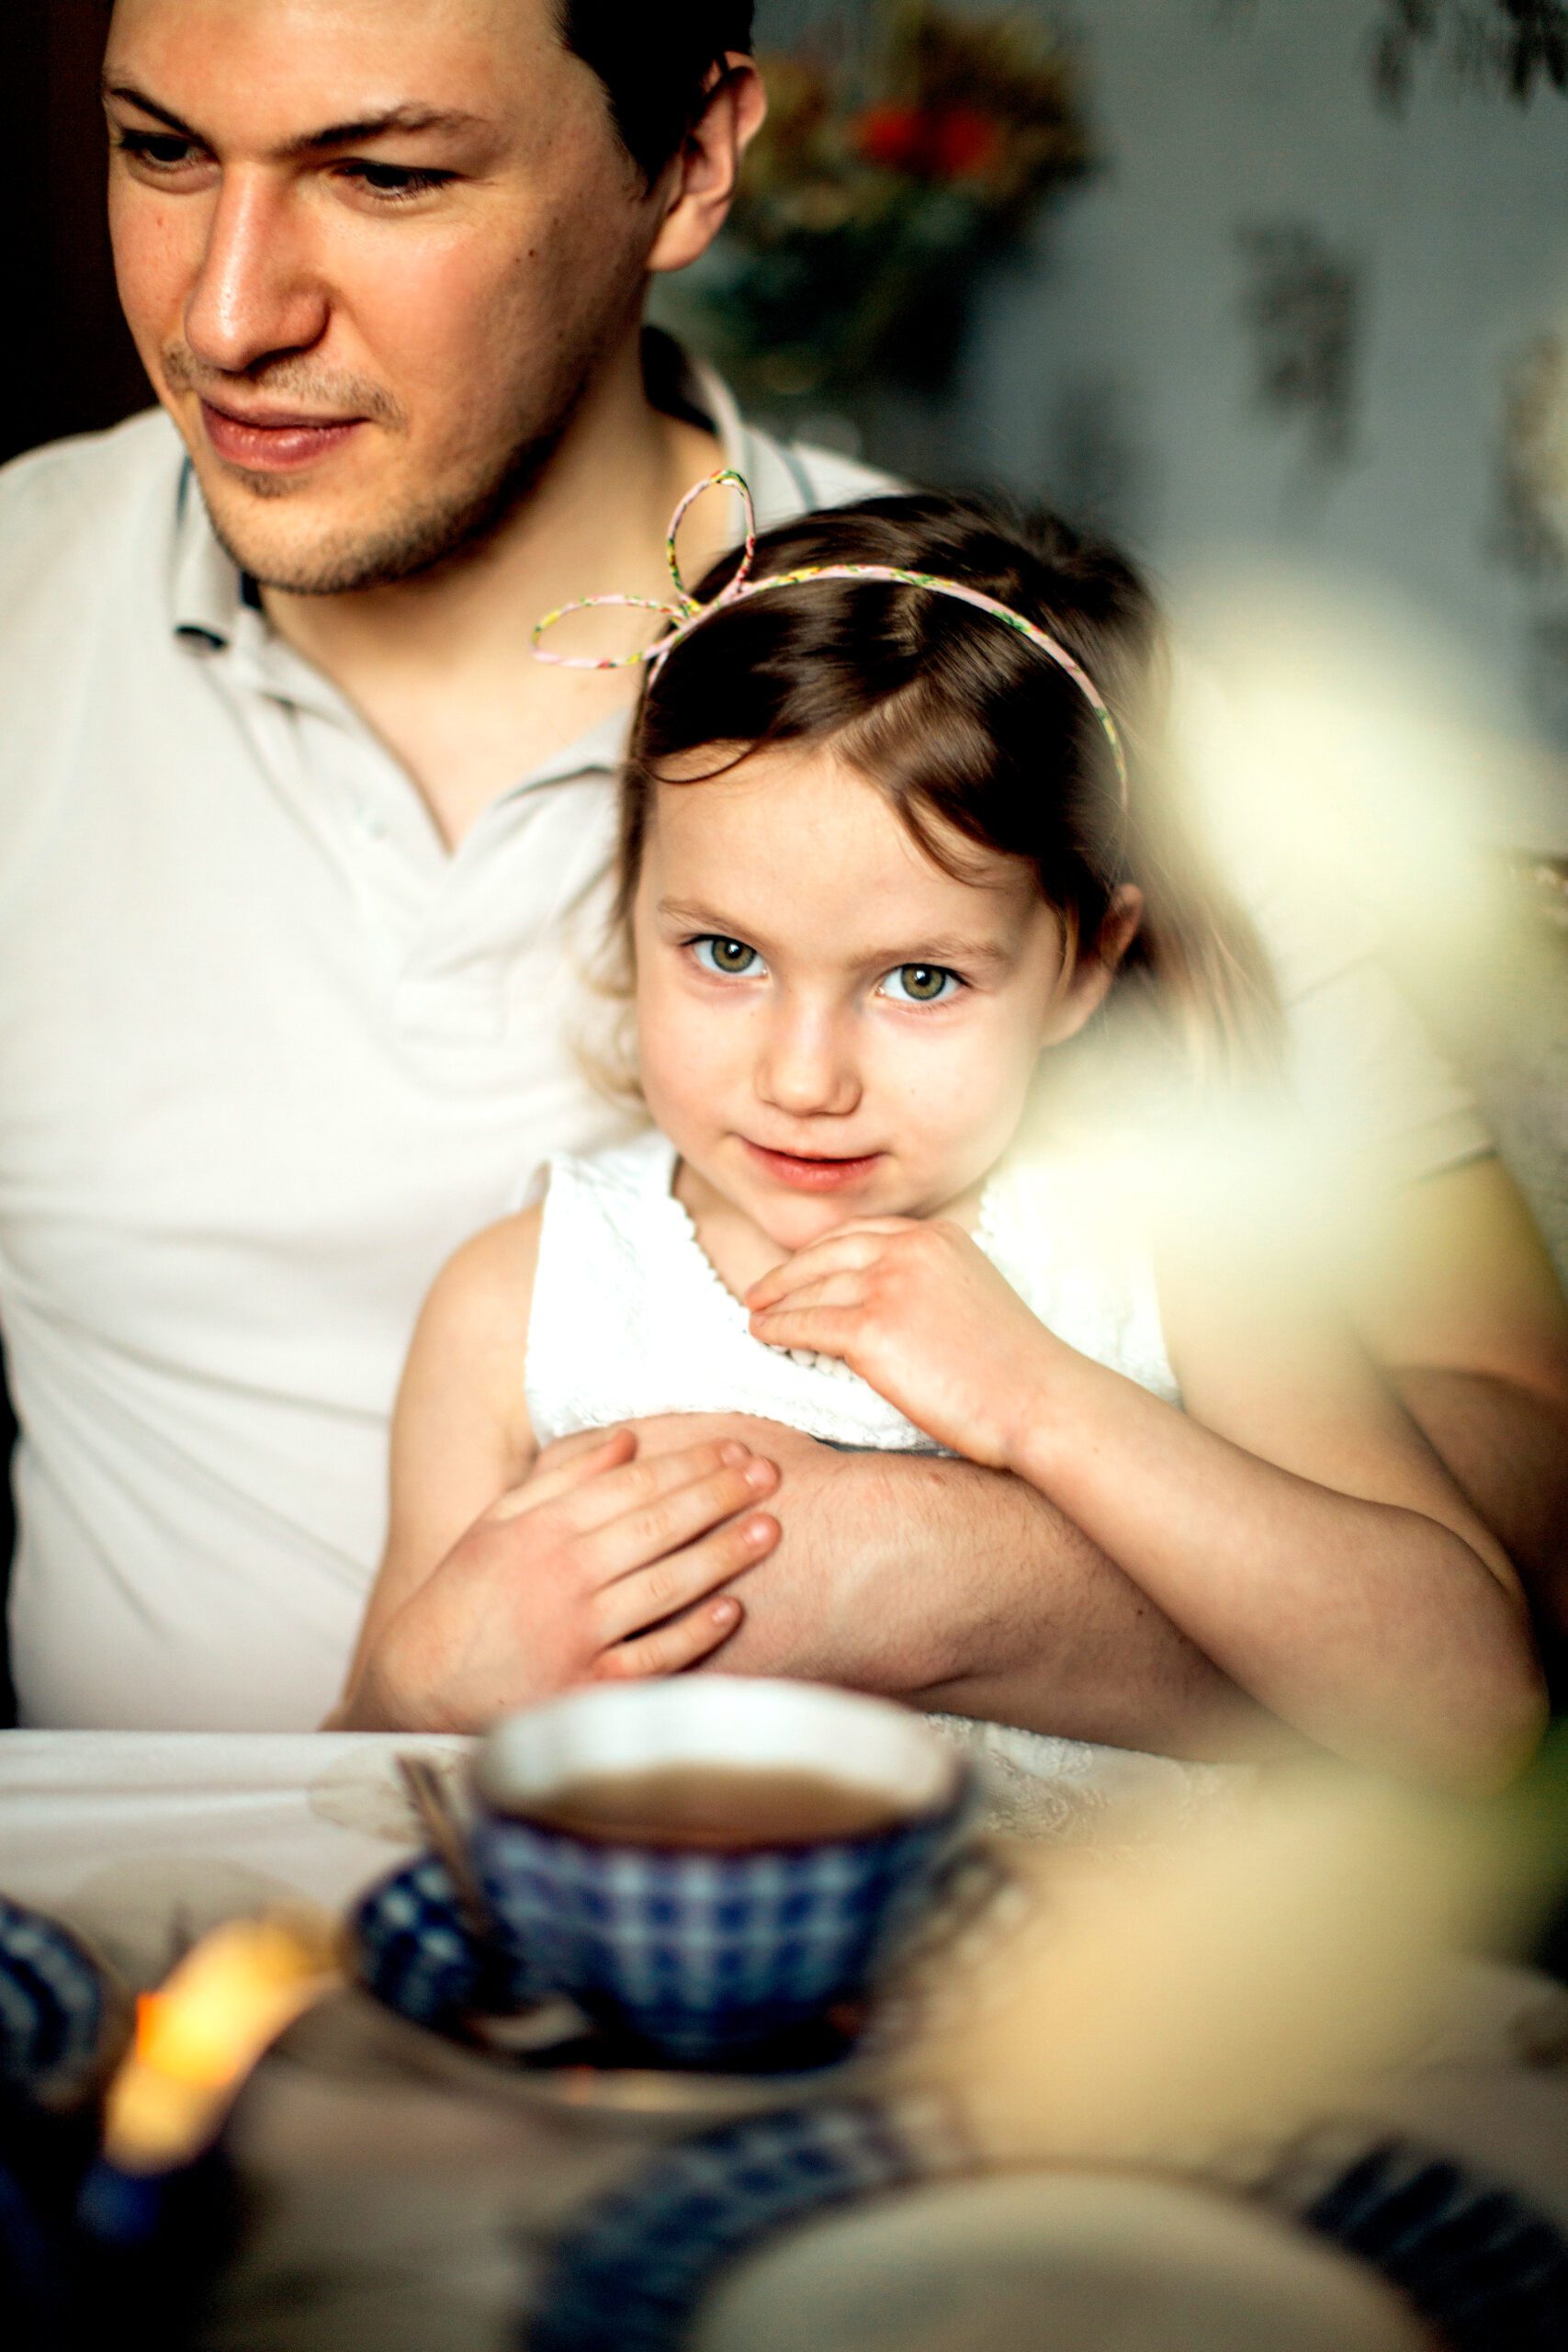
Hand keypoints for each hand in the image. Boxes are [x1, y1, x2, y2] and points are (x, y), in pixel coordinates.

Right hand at [342, 1430, 779, 1731]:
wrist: (417, 1691)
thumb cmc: (461, 1602)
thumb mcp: (495, 1526)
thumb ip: (561, 1480)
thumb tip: (627, 1439)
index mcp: (538, 1531)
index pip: (631, 1485)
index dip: (689, 1463)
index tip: (735, 1449)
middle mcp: (560, 1578)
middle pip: (657, 1526)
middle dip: (720, 1495)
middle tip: (771, 1474)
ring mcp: (575, 1636)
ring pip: (665, 1586)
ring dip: (722, 1554)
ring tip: (770, 1529)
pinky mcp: (585, 1691)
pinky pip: (652, 1658)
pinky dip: (694, 1634)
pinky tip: (732, 1609)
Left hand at [746, 1218, 1058, 1468]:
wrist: (1039, 1401)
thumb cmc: (1015, 1368)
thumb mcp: (974, 1294)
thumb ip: (930, 1282)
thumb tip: (883, 1299)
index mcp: (938, 1236)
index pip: (862, 1232)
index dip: (822, 1250)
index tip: (801, 1265)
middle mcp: (911, 1249)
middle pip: (828, 1252)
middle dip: (788, 1272)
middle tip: (760, 1290)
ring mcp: (889, 1285)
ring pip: (812, 1289)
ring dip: (776, 1302)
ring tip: (756, 1315)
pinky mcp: (872, 1328)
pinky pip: (807, 1324)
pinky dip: (778, 1329)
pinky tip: (762, 1335)